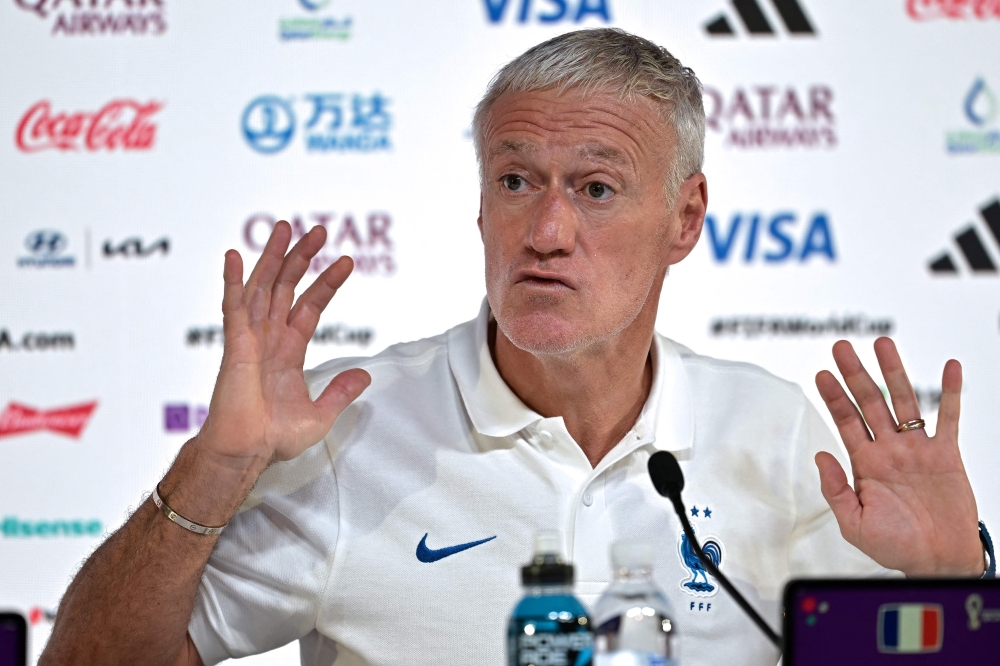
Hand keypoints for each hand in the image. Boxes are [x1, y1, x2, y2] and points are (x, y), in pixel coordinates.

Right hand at [196, 221, 370, 472]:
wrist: (246, 453)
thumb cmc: (272, 439)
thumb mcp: (320, 414)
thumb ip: (340, 391)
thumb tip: (365, 375)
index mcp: (288, 351)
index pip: (309, 306)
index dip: (327, 283)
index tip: (345, 262)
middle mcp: (269, 339)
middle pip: (287, 287)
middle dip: (302, 258)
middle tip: (320, 230)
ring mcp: (250, 339)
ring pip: (263, 288)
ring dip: (273, 257)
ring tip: (285, 228)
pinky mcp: (234, 346)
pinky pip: (233, 308)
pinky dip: (233, 282)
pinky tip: (235, 257)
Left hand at [815, 337, 982, 575]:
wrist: (937, 562)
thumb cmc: (896, 546)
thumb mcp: (854, 524)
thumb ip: (835, 490)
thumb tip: (820, 456)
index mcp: (865, 463)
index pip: (846, 421)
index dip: (834, 397)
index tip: (821, 374)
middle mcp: (889, 449)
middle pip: (869, 402)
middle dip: (855, 374)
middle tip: (841, 347)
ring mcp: (917, 449)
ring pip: (904, 401)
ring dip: (893, 372)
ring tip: (883, 345)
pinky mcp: (947, 455)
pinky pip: (949, 418)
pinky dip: (950, 392)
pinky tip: (950, 367)